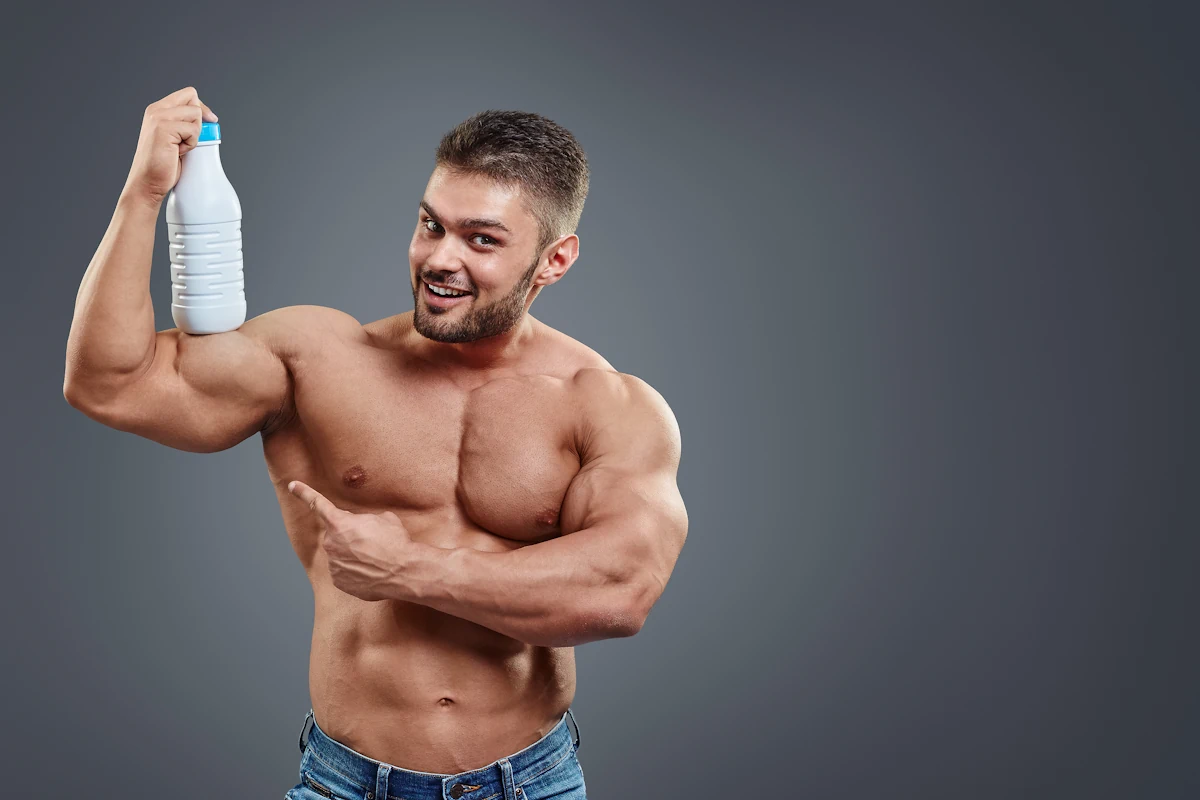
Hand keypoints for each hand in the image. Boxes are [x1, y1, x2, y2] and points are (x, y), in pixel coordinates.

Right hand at [122, 86, 217, 206]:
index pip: (189, 94)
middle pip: (193, 98)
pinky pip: (193, 130)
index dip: (202, 108)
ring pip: (195, 114)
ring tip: (180, 148)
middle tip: (190, 138)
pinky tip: (177, 152)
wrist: (148, 182)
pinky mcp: (163, 128)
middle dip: (200, 119)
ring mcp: (158, 117)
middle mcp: (156, 110)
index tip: (210, 121)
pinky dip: (191, 143)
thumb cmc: (163, 165)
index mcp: (158, 110)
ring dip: (195, 134)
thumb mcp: (175, 138)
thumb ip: (185, 124)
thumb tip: (209, 118)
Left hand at [287, 480, 418, 601]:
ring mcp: (334, 565)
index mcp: (340, 523)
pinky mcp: (339, 582)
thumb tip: (365, 526)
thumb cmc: (396, 542)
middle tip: (372, 541)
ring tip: (376, 558)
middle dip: (350, 536)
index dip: (304, 493)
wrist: (404, 572)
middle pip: (336, 535)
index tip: (292, 485)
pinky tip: (372, 571)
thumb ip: (365, 520)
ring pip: (340, 555)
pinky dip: (356, 571)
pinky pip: (344, 572)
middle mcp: (331, 544)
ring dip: (354, 554)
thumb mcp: (384, 519)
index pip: (318, 503)